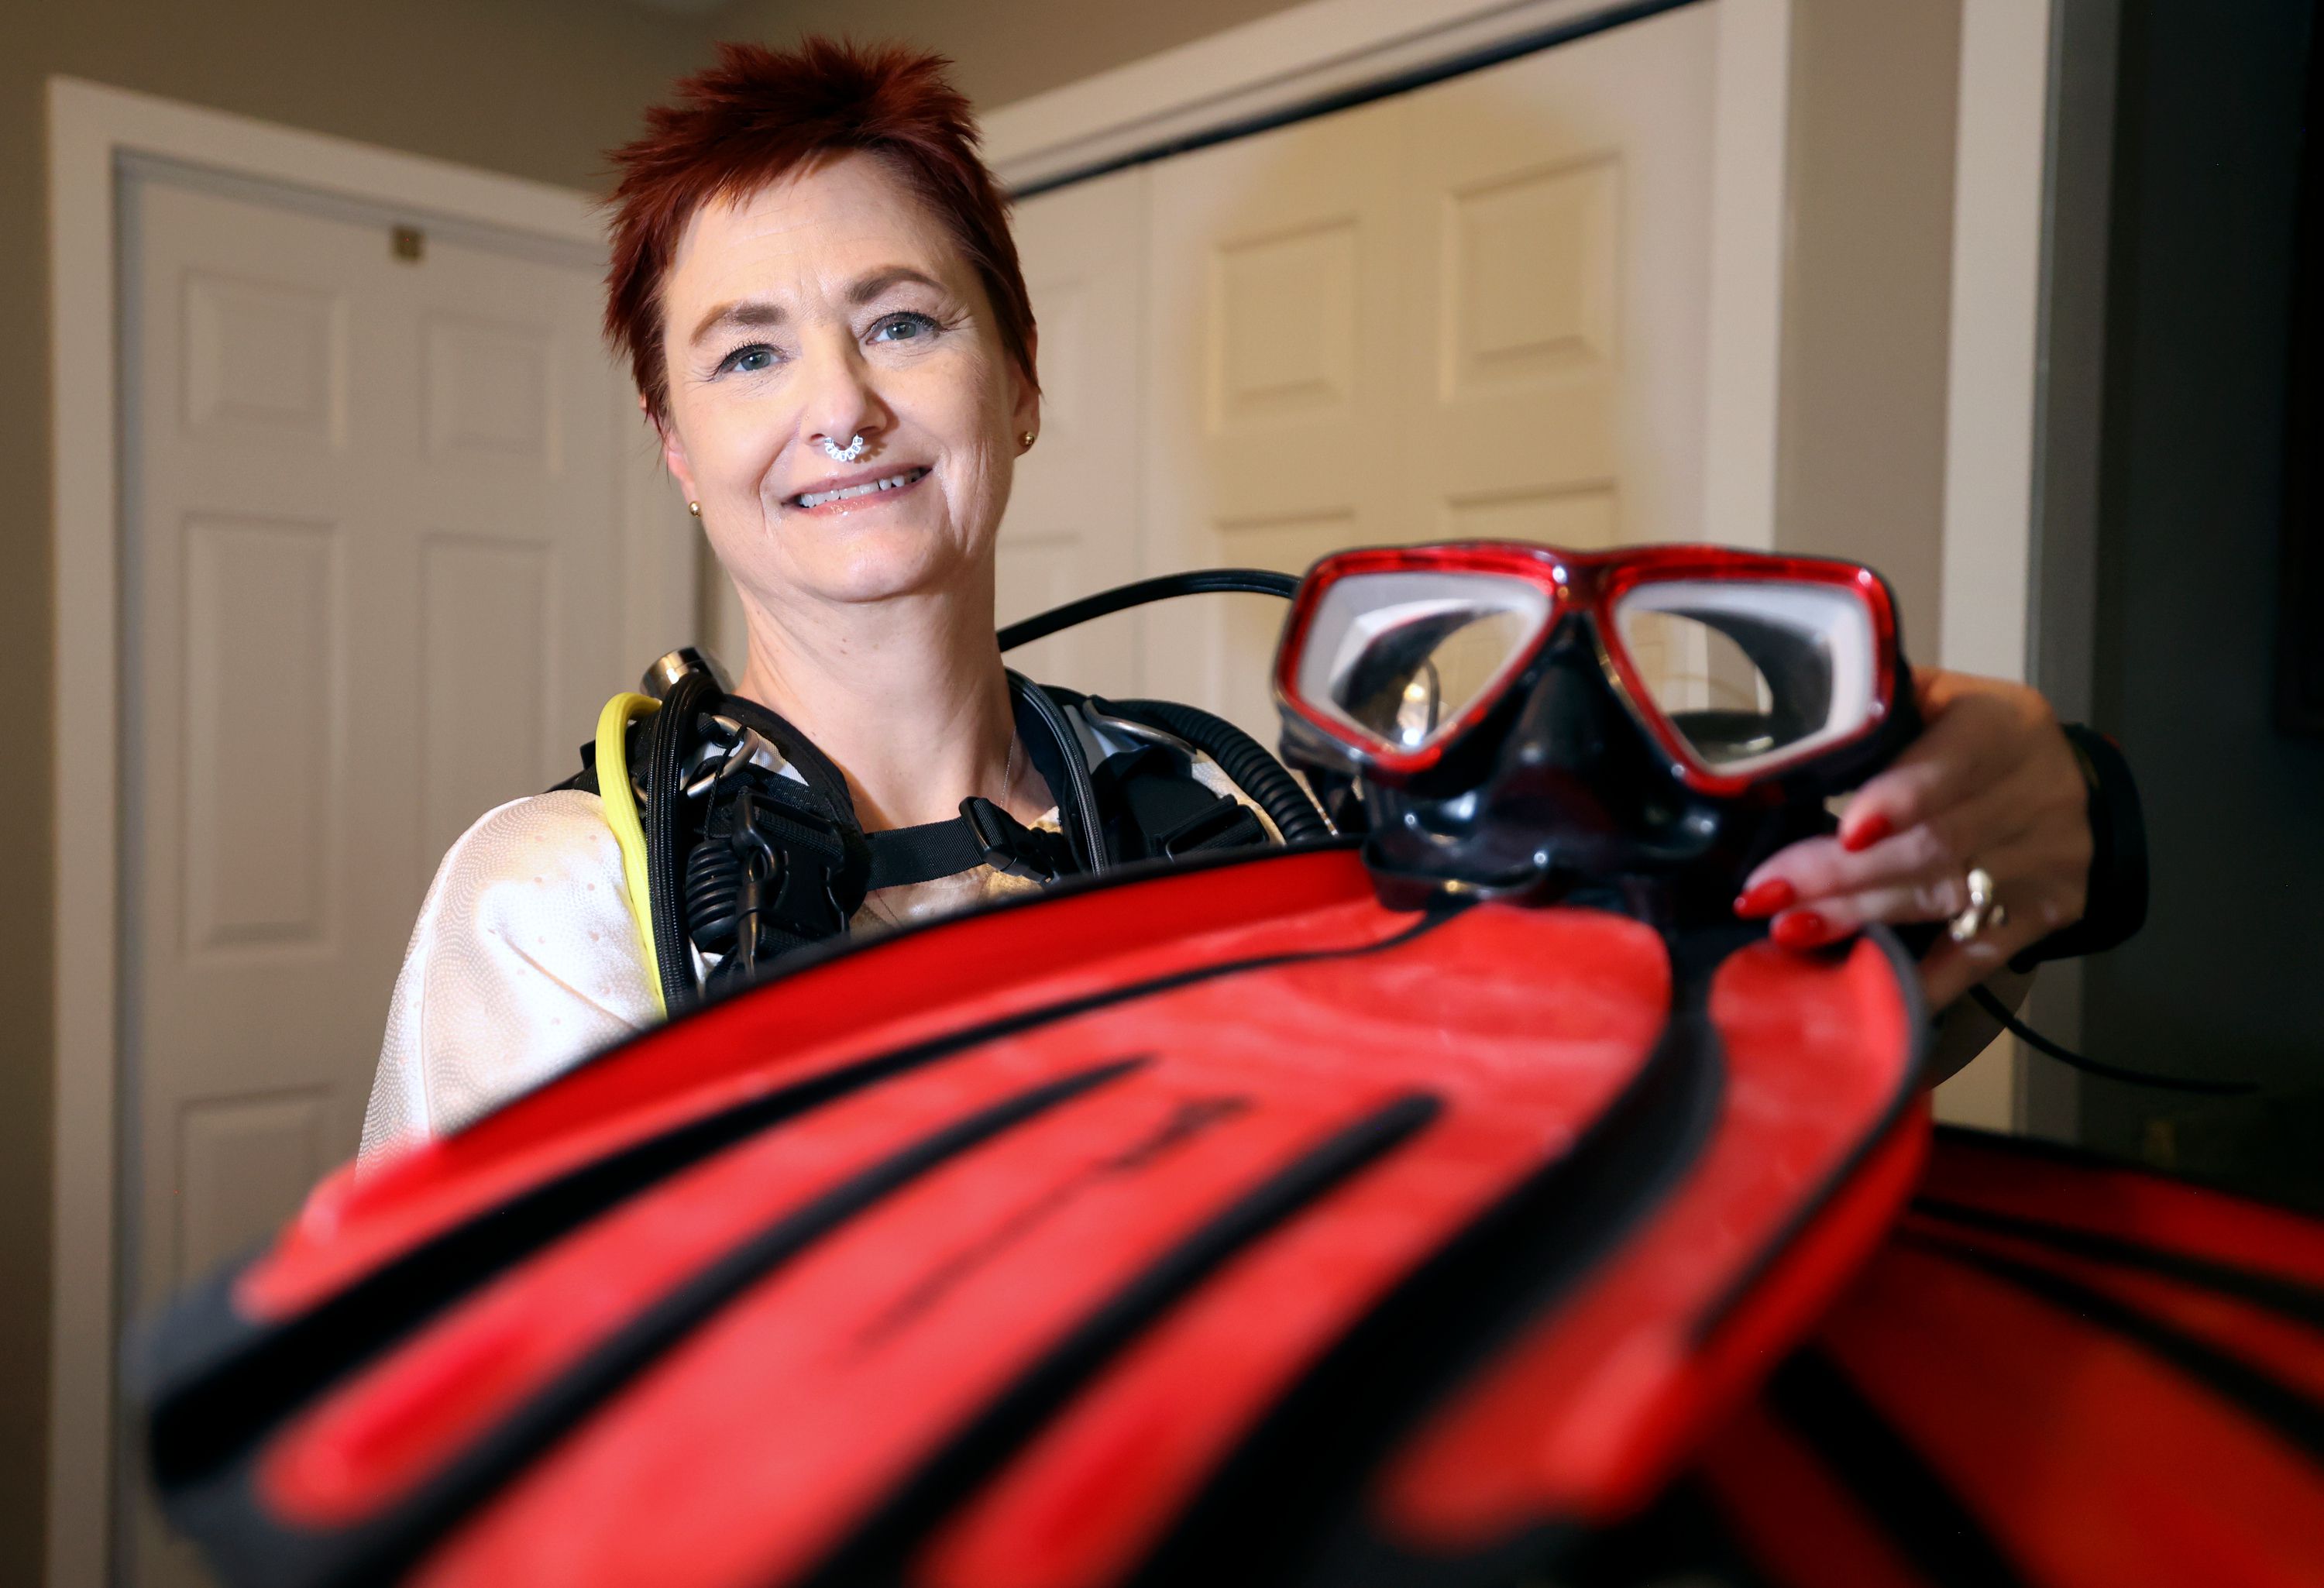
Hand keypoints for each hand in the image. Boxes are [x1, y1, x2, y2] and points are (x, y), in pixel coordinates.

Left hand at [1733, 667, 2092, 1007]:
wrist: (2083, 796)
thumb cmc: (1981, 742)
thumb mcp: (1943, 701)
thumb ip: (1879, 712)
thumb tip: (1793, 736)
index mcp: (2004, 727)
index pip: (1952, 765)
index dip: (1898, 800)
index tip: (1845, 832)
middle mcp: (2036, 796)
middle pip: (1933, 844)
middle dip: (1841, 873)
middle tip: (1769, 892)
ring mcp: (2044, 864)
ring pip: (1940, 898)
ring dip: (1858, 918)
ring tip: (1788, 929)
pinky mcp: (2043, 919)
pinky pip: (1974, 958)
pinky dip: (1919, 978)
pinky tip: (1863, 990)